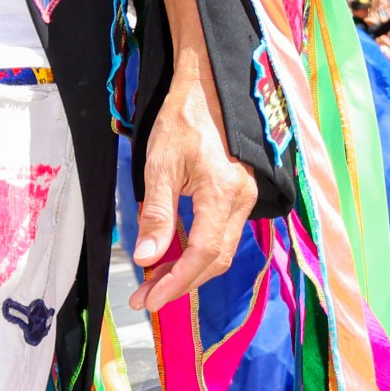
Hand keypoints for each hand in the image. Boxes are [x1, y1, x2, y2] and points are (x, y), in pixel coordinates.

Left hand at [133, 62, 257, 313]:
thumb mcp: (160, 166)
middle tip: (145, 297)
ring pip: (220, 250)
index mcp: (223, 193)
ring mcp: (244, 199)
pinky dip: (196, 253)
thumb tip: (147, 258)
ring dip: (188, 271)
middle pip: (216, 259)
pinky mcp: (238, 197)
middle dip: (181, 283)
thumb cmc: (182, 121)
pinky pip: (220, 235)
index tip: (150, 299)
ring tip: (152, 281)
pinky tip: (171, 257)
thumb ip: (157, 215)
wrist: (208, 91)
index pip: (204, 253)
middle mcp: (241, 200)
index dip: (178, 281)